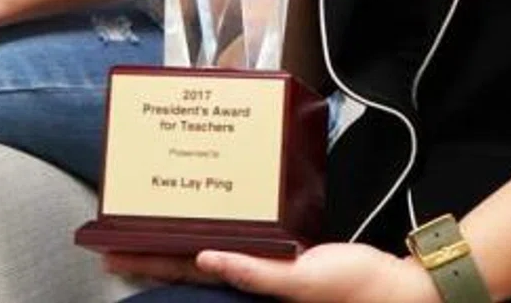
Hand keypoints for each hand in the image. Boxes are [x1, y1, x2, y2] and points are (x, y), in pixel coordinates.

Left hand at [107, 243, 432, 301]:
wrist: (399, 289)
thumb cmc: (354, 289)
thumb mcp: (303, 282)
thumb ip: (257, 274)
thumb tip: (208, 258)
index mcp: (250, 289)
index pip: (186, 272)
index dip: (148, 263)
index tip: (110, 253)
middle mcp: (252, 279)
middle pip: (188, 263)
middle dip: (151, 251)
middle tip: (111, 236)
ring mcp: (267, 269)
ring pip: (208, 252)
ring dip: (177, 241)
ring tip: (145, 225)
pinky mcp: (285, 257)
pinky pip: (241, 243)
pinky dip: (217, 232)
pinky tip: (206, 221)